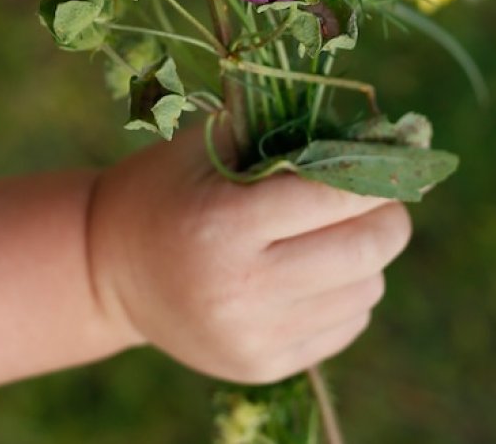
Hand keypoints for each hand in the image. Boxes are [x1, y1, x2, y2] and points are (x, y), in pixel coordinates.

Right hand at [85, 127, 411, 383]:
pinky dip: (346, 295)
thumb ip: (279, 131)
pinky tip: (311, 274)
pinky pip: (346, 327)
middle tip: (381, 199)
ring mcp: (252, 335)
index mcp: (223, 223)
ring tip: (332, 236)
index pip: (335, 196)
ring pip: (365, 292)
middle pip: (364, 251)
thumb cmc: (165, 190)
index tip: (389, 158)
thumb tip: (371, 135)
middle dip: (388, 218)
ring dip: (366, 259)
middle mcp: (240, 287)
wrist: (106, 270)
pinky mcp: (261, 365)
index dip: (374, 174)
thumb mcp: (206, 145)